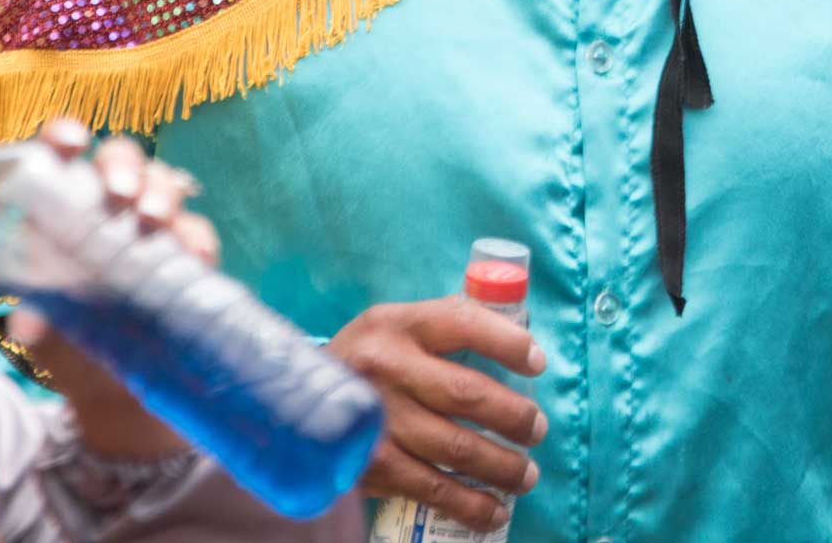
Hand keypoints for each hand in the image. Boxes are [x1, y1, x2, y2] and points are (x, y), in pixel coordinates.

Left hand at [7, 120, 217, 460]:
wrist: (120, 397)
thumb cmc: (74, 347)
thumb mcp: (50, 333)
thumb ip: (40, 320)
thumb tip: (31, 320)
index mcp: (68, 207)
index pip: (64, 156)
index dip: (66, 136)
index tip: (71, 143)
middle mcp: (113, 206)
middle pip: (123, 159)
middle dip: (124, 165)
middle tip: (121, 193)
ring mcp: (155, 227)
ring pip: (164, 184)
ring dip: (160, 193)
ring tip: (154, 219)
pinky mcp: (189, 255)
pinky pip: (199, 232)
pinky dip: (196, 238)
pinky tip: (192, 255)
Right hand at [328, 296, 547, 531]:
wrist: (293, 404)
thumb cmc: (368, 360)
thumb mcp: (396, 326)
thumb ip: (446, 322)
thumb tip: (514, 327)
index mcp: (397, 323)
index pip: (463, 322)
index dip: (507, 342)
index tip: (537, 362)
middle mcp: (385, 367)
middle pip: (466, 394)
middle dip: (513, 415)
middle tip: (537, 428)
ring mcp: (377, 420)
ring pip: (456, 448)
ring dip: (502, 466)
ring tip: (527, 474)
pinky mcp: (371, 466)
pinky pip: (432, 489)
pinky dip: (471, 504)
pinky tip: (495, 509)